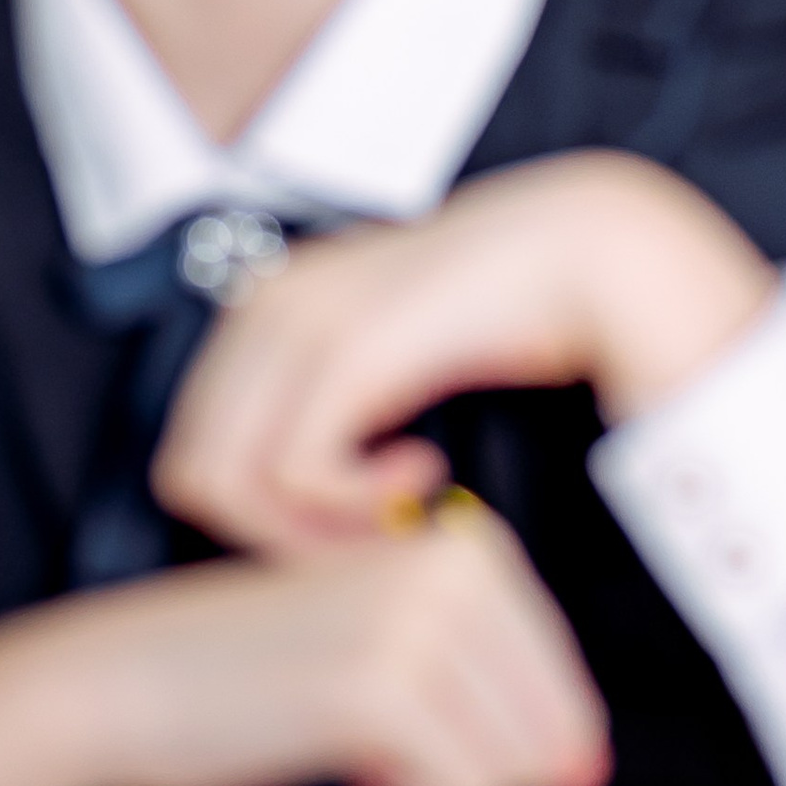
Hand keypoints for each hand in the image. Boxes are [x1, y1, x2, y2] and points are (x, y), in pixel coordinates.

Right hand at [0, 514, 609, 785]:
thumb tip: (581, 771)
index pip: (557, 665)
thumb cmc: (248, 672)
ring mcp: (424, 626)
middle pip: (547, 723)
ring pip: (512, 766)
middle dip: (479, 762)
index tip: (441, 739)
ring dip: (439, 784)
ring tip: (361, 743)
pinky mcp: (385, 692)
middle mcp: (457, 568)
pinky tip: (350, 763)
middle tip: (388, 745)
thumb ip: (488, 689)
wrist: (124, 680)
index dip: (525, 732)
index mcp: (464, 544)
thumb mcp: (386, 645)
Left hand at [156, 154, 776, 555]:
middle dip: (273, 529)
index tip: (345, 519)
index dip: (262, 505)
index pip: (201, 439)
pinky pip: (293, 478)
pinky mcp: (344, 352)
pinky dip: (350, 508)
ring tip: (398, 513)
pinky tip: (426, 475)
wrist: (592, 250)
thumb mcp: (396, 350)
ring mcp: (300, 323)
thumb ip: (337, 397)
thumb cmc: (508, 307)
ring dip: (310, 528)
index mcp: (271, 300)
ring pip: (227, 484)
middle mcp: (266, 304)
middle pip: (193, 469)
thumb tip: (293, 490)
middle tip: (368, 534)